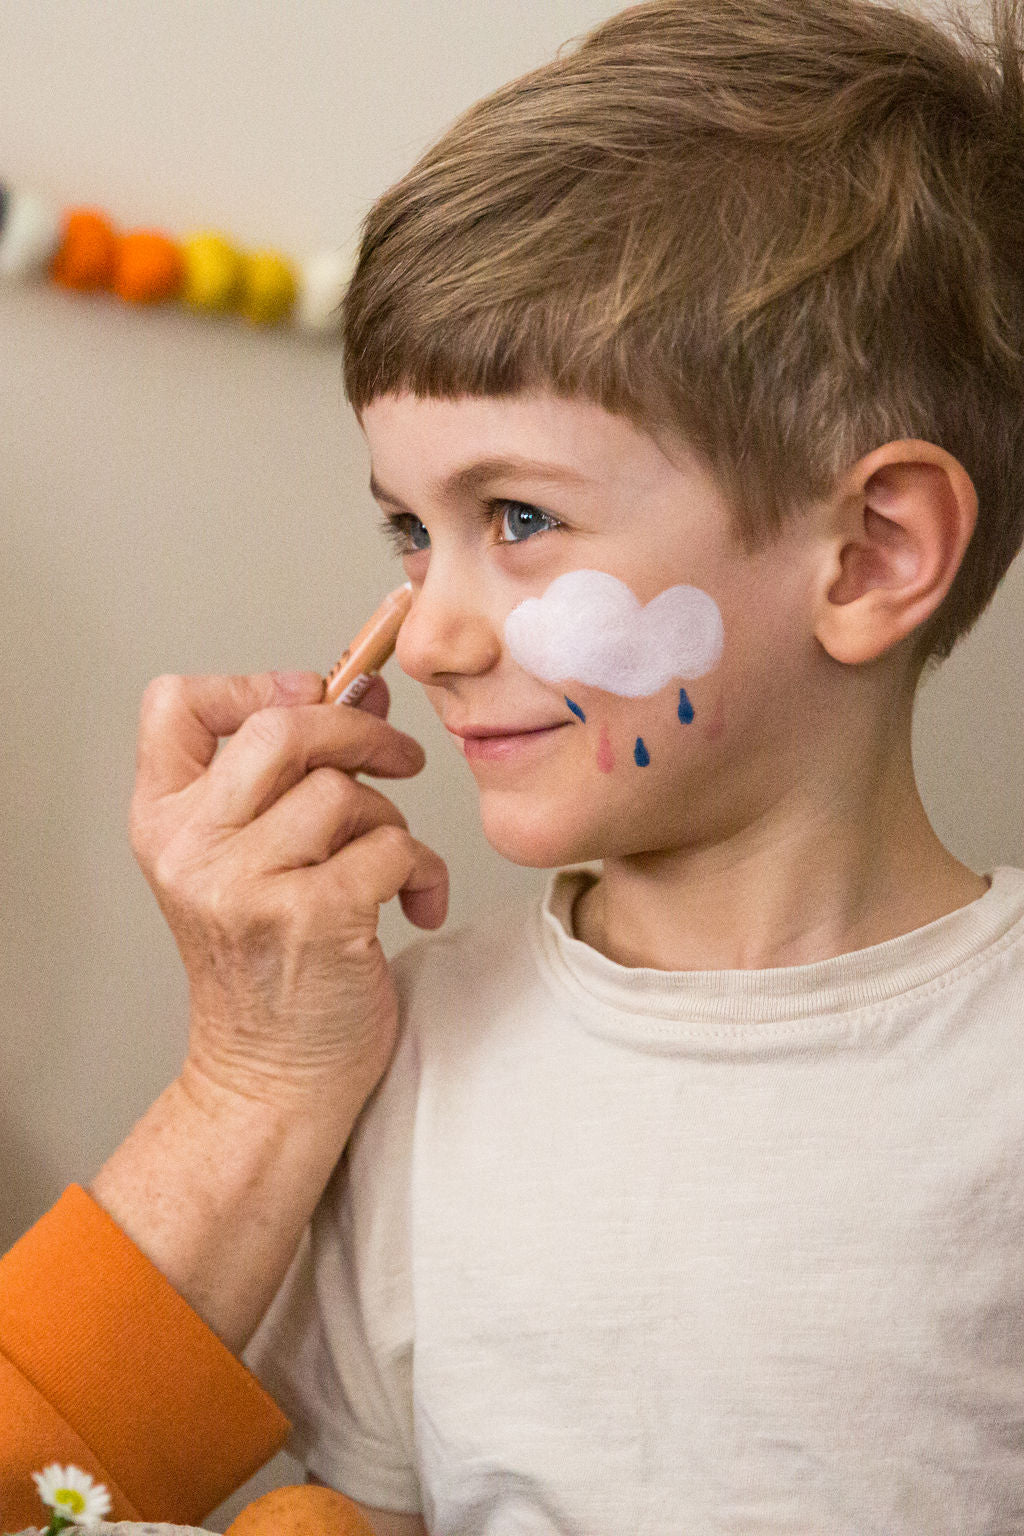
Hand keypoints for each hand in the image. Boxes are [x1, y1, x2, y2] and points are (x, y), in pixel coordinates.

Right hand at [128, 668, 447, 1124]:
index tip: (310, 697)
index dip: (252, 683)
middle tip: (397, 756)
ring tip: (391, 861)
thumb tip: (367, 689)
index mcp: (164, 823)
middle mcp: (192, 849)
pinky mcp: (312, 919)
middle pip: (282, 729)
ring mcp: (247, 885)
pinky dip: (422, 871)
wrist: (271, 1078)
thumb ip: (295, 773)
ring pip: (346, 792)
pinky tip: (413, 904)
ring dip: (391, 820)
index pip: (175, 704)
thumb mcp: (251, 860)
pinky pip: (394, 848)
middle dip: (358, 731)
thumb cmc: (271, 967)